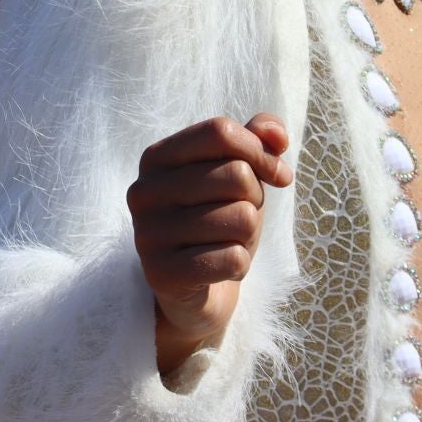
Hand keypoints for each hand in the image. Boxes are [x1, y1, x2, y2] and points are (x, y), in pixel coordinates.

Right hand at [129, 113, 292, 371]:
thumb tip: (277, 137)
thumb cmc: (217, 219)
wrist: (195, 289)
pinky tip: (220, 269)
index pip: (220, 133)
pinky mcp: (161, 274)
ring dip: (247, 235)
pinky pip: (233, 259)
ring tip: (225, 242)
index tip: (278, 175)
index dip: (260, 151)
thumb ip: (256, 140)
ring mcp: (148, 234)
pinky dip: (240, 265)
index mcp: (156, 157)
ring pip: (242, 218)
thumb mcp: (238, 174)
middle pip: (237, 174)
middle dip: (254, 199)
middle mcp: (144, 191)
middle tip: (238, 216)